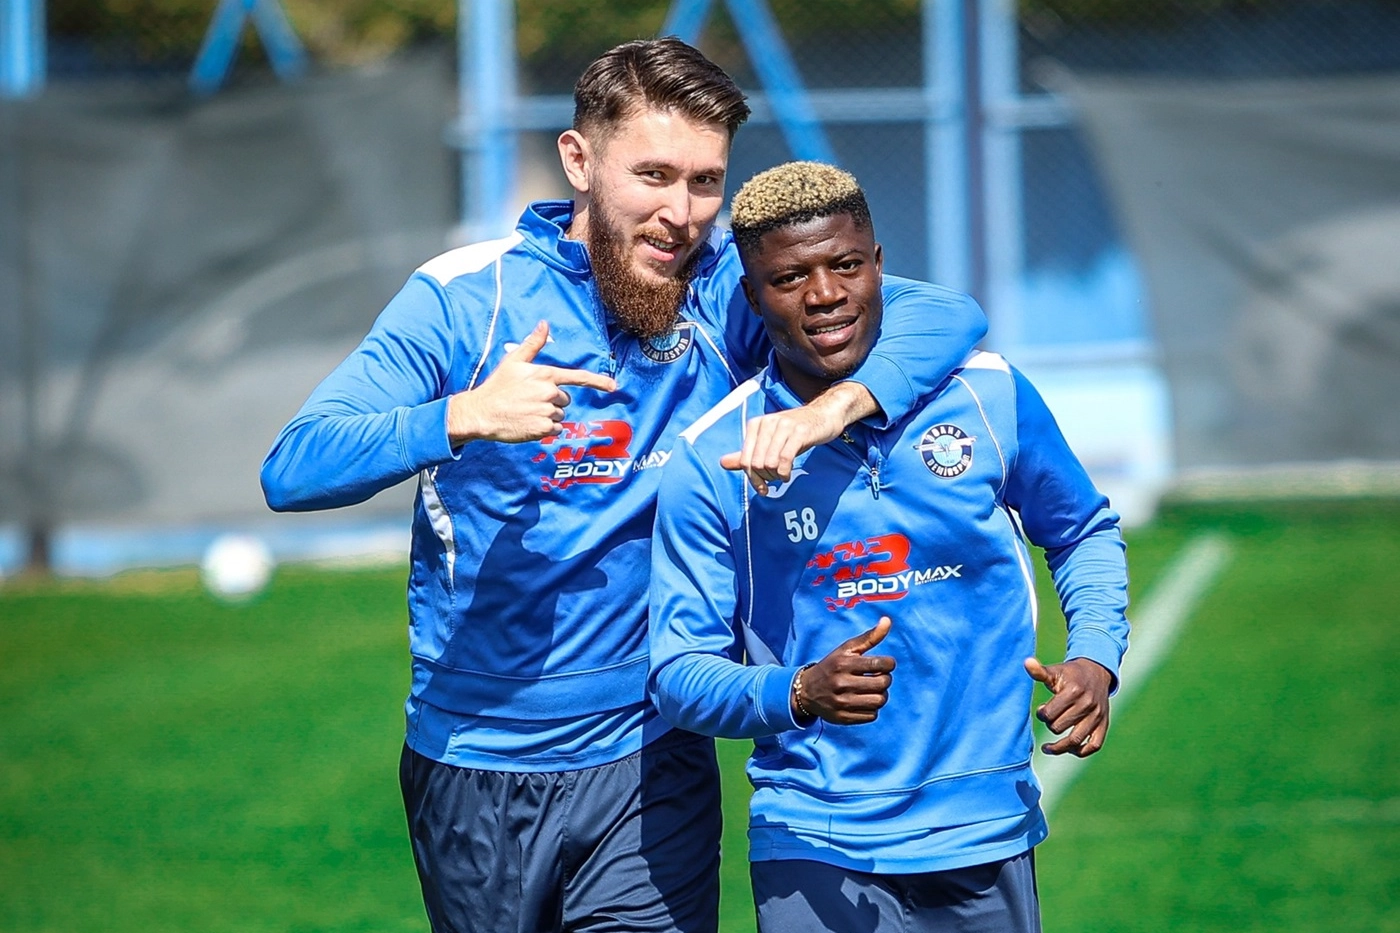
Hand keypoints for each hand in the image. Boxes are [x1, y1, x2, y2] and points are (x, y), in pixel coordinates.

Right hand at [447, 321, 615, 445]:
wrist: (481, 413)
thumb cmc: (497, 386)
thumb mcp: (513, 361)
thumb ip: (533, 343)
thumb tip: (545, 323)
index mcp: (545, 374)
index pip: (577, 377)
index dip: (597, 381)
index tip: (613, 386)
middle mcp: (549, 393)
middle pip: (565, 398)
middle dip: (552, 400)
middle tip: (529, 400)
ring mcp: (547, 411)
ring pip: (559, 414)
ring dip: (547, 414)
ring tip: (526, 411)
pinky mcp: (543, 428)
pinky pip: (554, 428)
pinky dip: (544, 428)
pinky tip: (527, 422)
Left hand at [721, 382, 876, 494]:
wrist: (823, 416)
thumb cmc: (795, 432)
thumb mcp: (769, 442)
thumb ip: (747, 454)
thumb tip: (722, 463)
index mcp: (756, 425)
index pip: (745, 459)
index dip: (752, 478)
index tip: (762, 488)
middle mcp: (767, 423)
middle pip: (756, 463)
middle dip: (764, 478)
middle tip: (775, 481)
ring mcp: (783, 426)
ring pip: (769, 462)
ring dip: (775, 476)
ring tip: (782, 475)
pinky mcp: (799, 432)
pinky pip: (785, 459)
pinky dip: (784, 472)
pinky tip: (787, 474)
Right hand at [795, 616, 895, 724]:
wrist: (806, 691)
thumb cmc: (832, 665)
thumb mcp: (847, 649)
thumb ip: (869, 636)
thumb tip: (887, 620)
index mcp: (844, 663)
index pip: (881, 664)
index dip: (889, 664)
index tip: (884, 664)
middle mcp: (842, 683)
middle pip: (883, 684)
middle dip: (885, 680)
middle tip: (878, 677)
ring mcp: (842, 702)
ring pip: (879, 701)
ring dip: (881, 695)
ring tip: (872, 690)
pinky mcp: (843, 717)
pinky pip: (872, 716)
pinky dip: (872, 709)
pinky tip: (863, 701)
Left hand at [1024, 656, 1112, 756]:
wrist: (1096, 672)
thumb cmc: (1070, 674)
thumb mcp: (1055, 671)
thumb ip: (1039, 671)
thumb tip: (1026, 662)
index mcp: (1074, 691)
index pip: (1050, 713)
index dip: (1042, 714)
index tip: (1042, 710)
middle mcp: (1087, 705)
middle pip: (1060, 727)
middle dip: (1050, 725)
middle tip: (1049, 719)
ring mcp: (1097, 716)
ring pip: (1076, 740)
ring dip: (1059, 747)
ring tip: (1046, 748)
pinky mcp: (1104, 724)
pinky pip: (1094, 745)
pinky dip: (1081, 751)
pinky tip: (1069, 750)